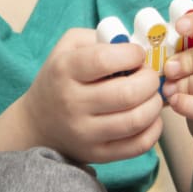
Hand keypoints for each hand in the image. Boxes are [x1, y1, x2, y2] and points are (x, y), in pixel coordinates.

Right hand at [19, 28, 164, 163]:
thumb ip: (101, 37)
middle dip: (150, 80)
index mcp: (64, 70)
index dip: (132, 54)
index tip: (137, 54)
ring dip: (155, 104)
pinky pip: (138, 145)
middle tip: (149, 76)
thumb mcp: (69, 46)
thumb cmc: (60, 78)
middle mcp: (72, 103)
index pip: (105, 59)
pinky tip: (149, 117)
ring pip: (136, 120)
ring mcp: (85, 132)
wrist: (37, 122)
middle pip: (127, 93)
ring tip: (151, 95)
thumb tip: (136, 44)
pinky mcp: (97, 154)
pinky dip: (154, 129)